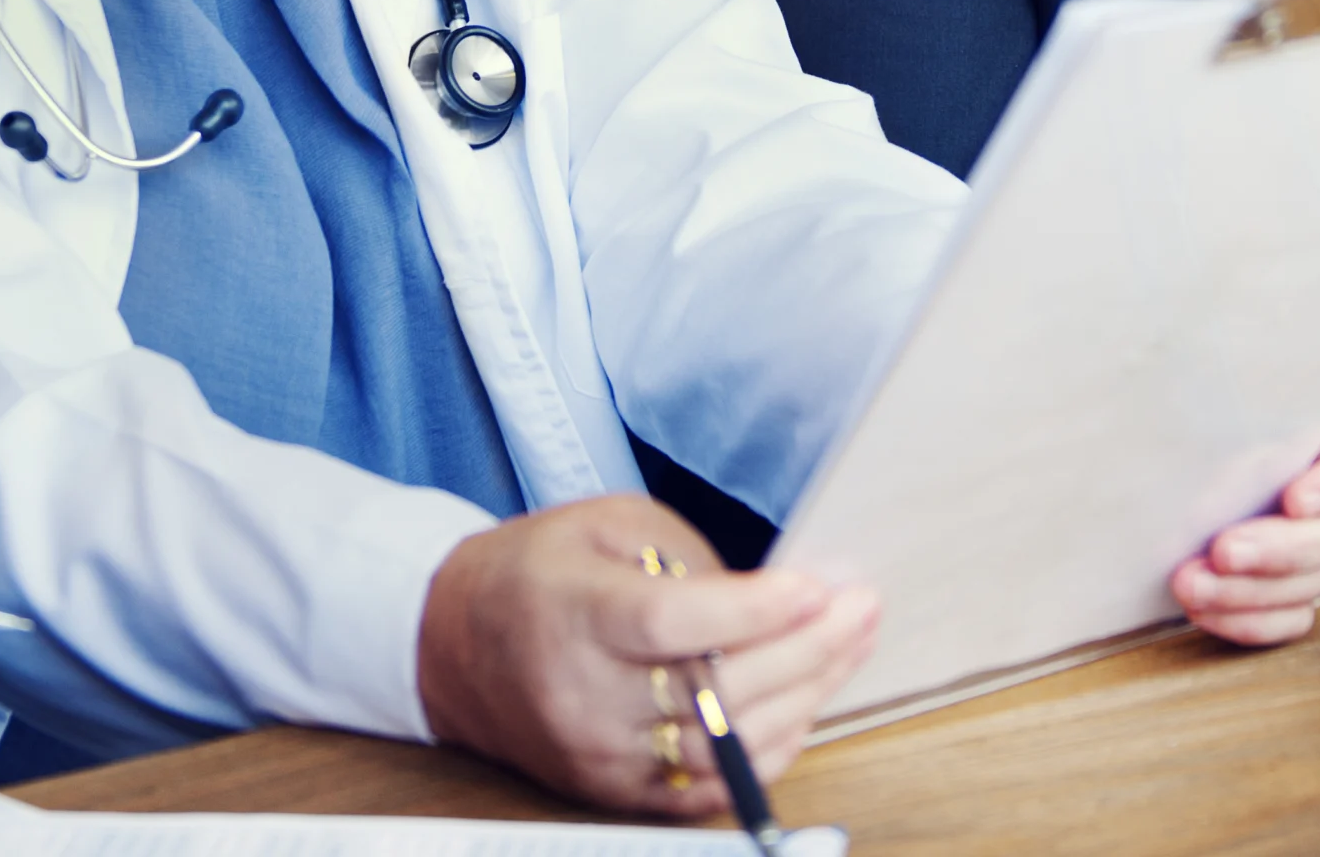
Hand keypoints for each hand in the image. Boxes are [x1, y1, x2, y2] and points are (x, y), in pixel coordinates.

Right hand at [417, 495, 876, 816]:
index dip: (752, 610)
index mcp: (577, 614)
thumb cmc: (542, 569)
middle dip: (804, 650)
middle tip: (861, 606)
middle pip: (712, 690)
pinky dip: (765, 756)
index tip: (818, 584)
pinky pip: (705, 794)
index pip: (672, 624)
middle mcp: (586, 697)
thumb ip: (684, 558)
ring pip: (720, 748)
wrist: (458, 642)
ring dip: (802, 698)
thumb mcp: (607, 525)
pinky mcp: (613, 794)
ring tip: (851, 645)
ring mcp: (600, 757)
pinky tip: (808, 708)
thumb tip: (773, 595)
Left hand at [1168, 397, 1319, 644]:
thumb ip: (1247, 395)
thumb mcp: (1241, 382)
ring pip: (1318, 582)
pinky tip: (1207, 611)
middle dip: (1282, 548)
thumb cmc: (1228, 400)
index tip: (1294, 498)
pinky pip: (1294, 618)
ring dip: (1254, 591)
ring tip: (1193, 583)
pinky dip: (1252, 621)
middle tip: (1224, 549)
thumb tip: (1211, 400)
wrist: (1201, 435)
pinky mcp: (1302, 585)